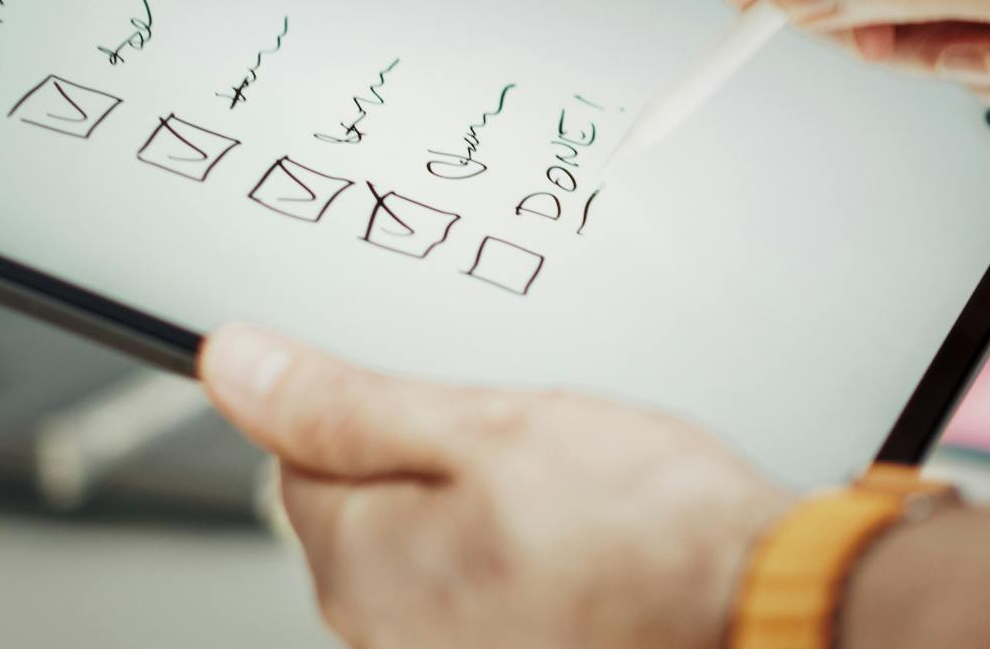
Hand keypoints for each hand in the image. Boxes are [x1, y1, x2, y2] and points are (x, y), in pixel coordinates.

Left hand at [200, 324, 790, 648]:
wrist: (753, 603)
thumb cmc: (641, 522)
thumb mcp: (485, 424)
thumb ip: (344, 402)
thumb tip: (236, 367)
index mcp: (358, 564)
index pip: (300, 453)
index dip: (376, 405)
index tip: (443, 395)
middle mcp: (385, 633)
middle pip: (366, 506)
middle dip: (433, 458)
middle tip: (522, 441)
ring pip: (431, 544)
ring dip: (481, 507)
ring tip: (566, 489)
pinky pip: (481, 586)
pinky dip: (519, 554)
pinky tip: (580, 538)